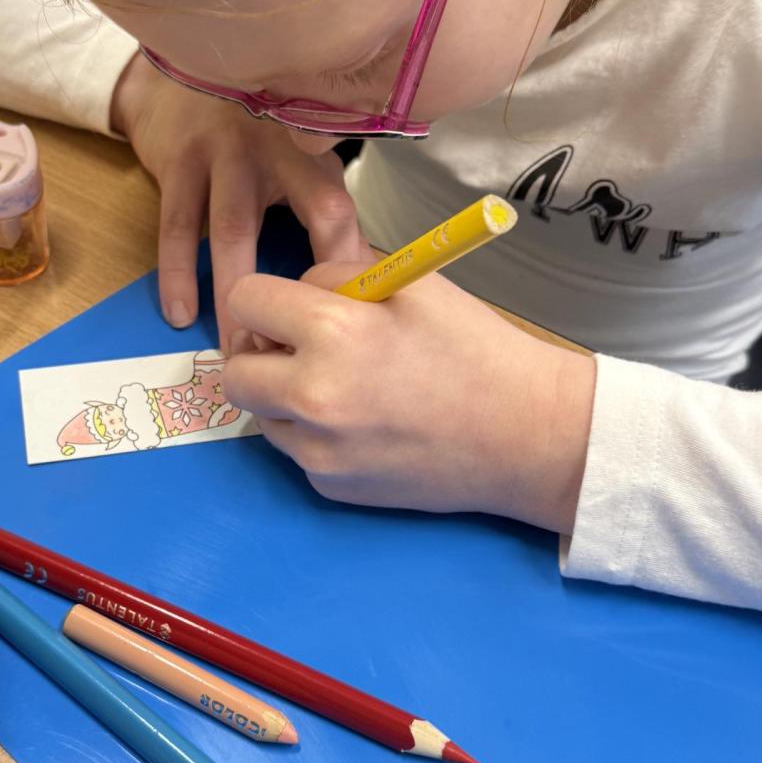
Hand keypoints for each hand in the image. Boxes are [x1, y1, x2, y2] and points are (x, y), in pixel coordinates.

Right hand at [110, 53, 367, 346]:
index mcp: (314, 150)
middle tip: (295, 351)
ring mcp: (225, 150)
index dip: (345, 267)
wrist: (172, 81)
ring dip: (235, 295)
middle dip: (303, 290)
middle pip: (310, 215)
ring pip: (235, 231)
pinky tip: (179, 314)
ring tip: (235, 350)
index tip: (339, 321)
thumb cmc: (247, 133)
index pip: (343, 209)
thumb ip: (320, 204)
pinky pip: (177, 227)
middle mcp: (280, 145)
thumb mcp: (292, 153)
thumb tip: (357, 279)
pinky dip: (178, 273)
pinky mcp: (178, 160)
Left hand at [223, 261, 596, 533]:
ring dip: (284, 395)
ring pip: (261, 414)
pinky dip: (315, 433)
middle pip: (236, 372)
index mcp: (332, 333)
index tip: (286, 307)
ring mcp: (318, 451)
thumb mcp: (410, 285)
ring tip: (343, 384)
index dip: (265, 299)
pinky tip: (367, 422)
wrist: (526, 434)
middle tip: (299, 348)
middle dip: (260, 354)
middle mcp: (313, 397)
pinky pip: (297, 449)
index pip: (245, 302)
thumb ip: (338, 275)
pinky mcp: (330, 486)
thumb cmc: (474, 347)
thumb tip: (291, 286)